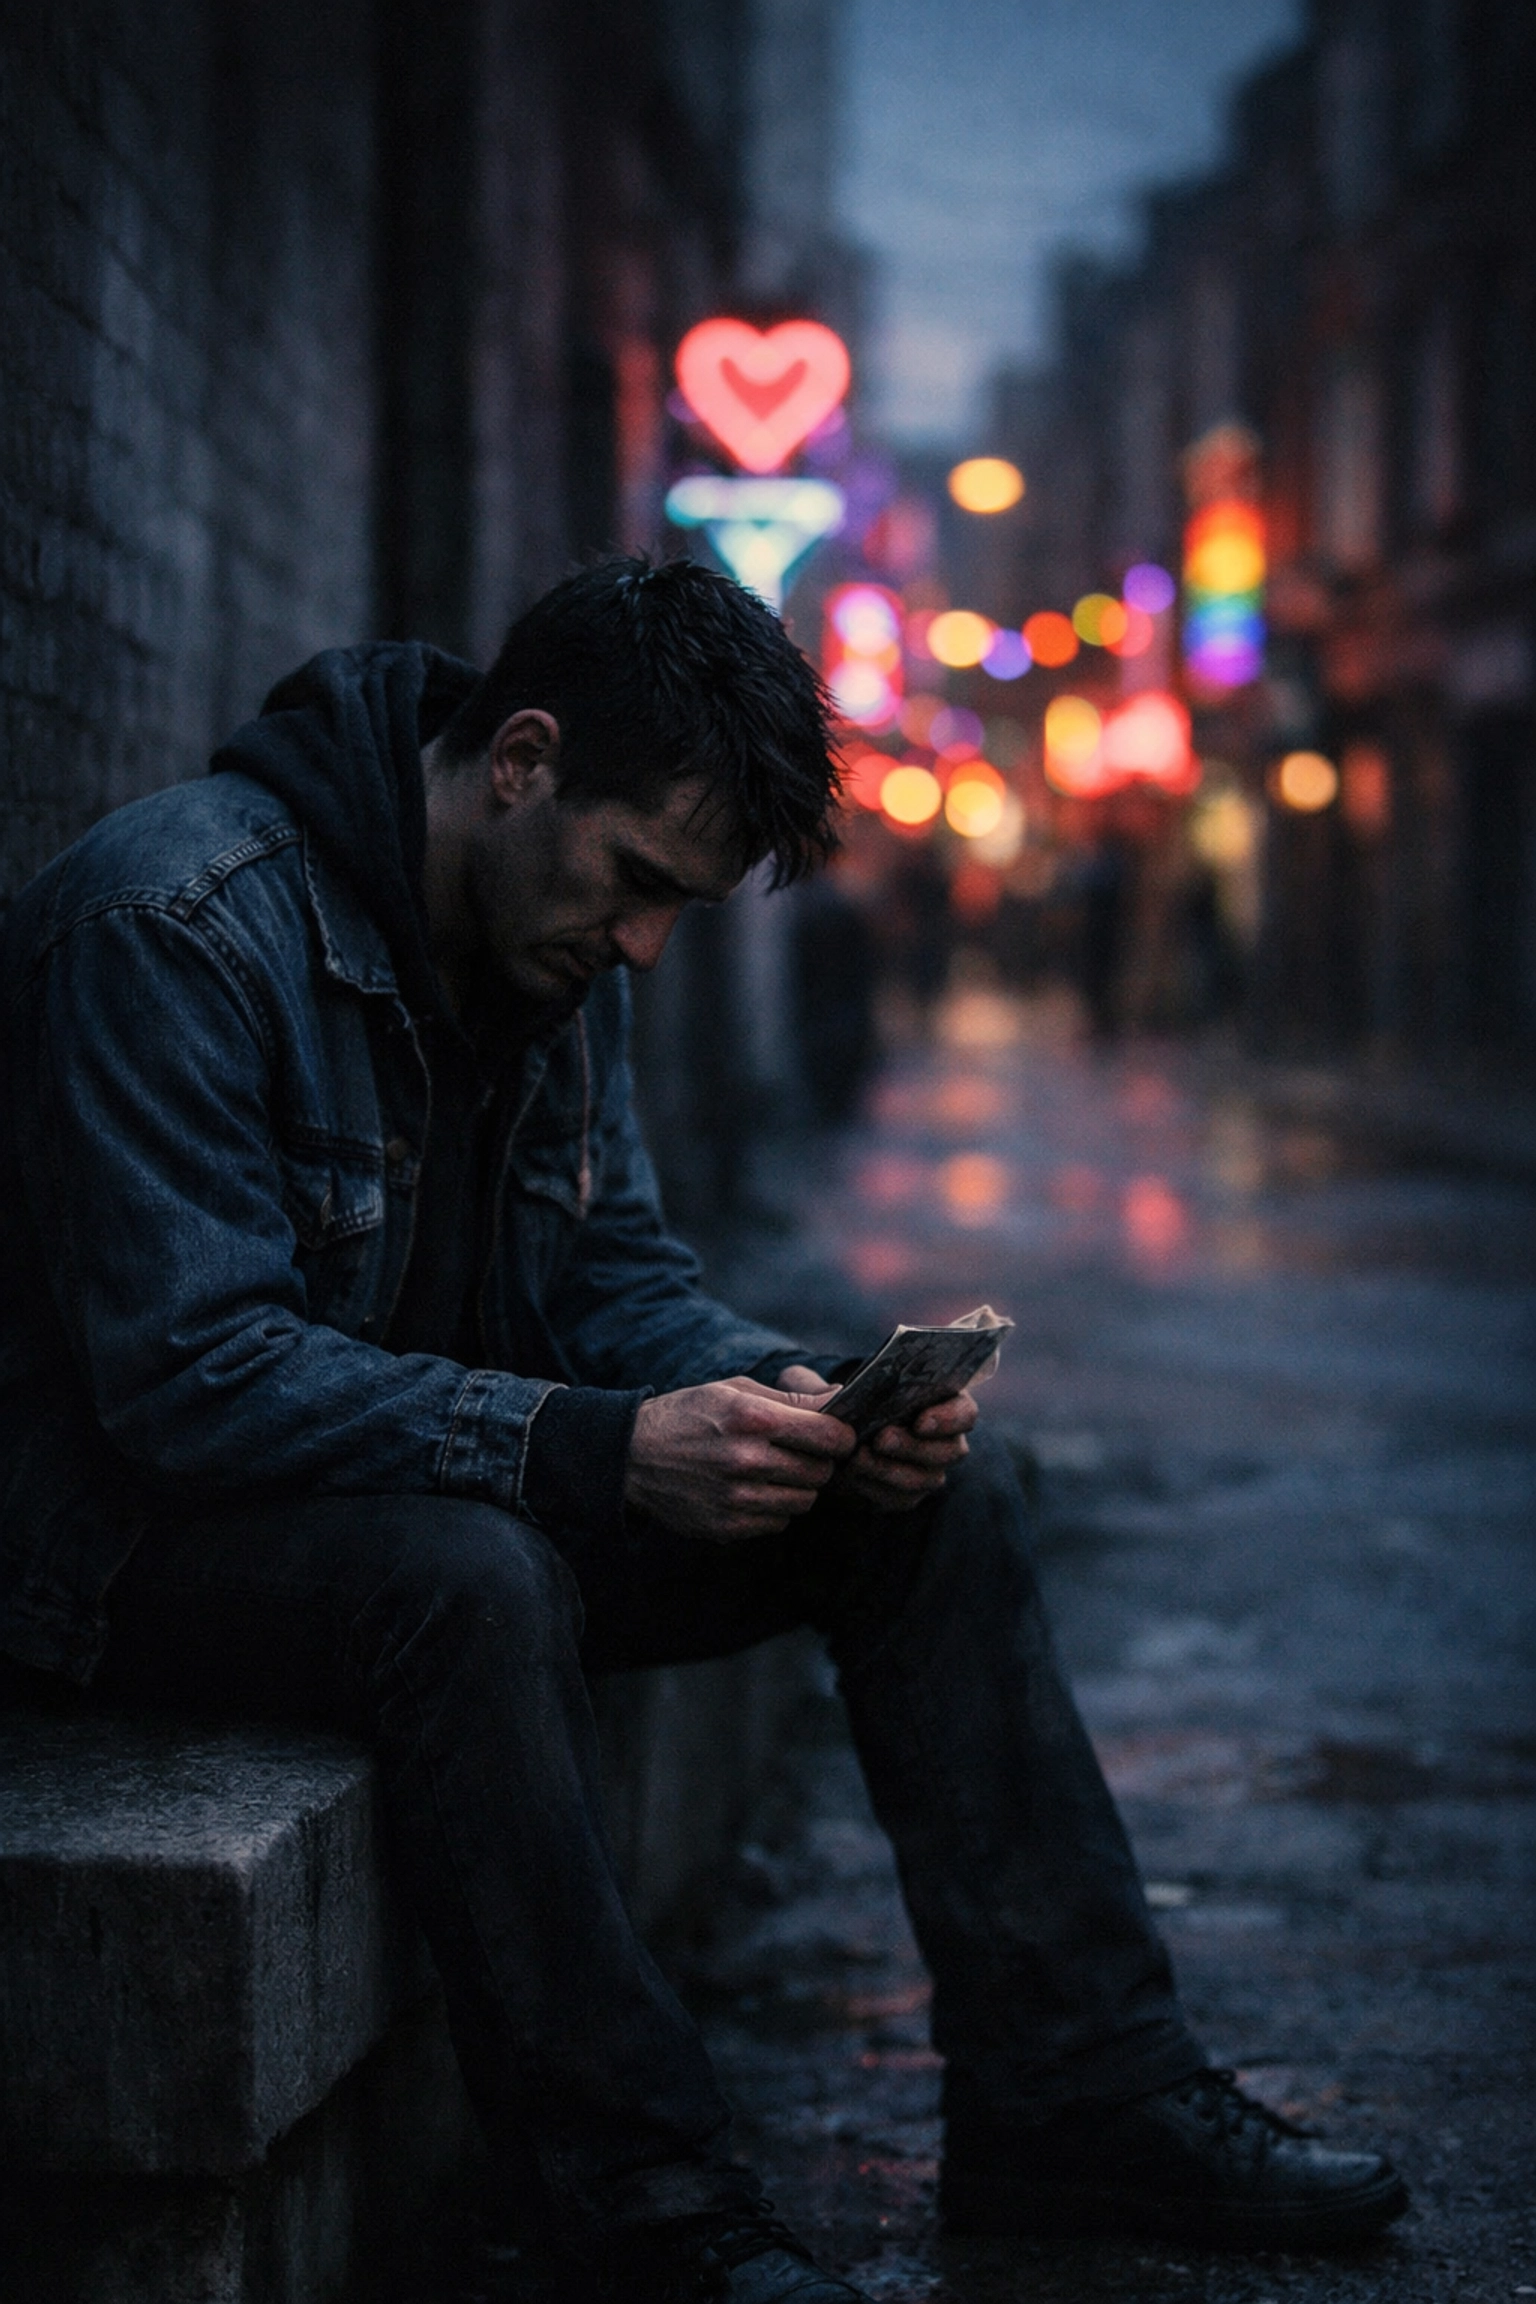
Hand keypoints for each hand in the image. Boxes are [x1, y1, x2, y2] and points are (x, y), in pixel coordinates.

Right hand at [626, 1377, 856, 1541]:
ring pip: (804, 1501)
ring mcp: (736, 1499)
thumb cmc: (689, 1414)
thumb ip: (791, 1399)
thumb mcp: (734, 1390)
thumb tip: (841, 1399)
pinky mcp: (727, 1527)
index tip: (835, 1435)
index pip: (829, 1436)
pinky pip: (778, 1522)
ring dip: (797, 1487)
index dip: (841, 1436)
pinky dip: (774, 1508)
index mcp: (751, 1418)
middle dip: (819, 1462)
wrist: (631, 1456)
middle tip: (800, 1452)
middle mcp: (746, 1460)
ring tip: (772, 1470)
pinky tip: (751, 1490)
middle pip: (821, 1472)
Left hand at [775, 1367, 977, 1513]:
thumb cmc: (838, 1402)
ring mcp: (928, 1472)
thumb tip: (834, 1393)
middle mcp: (944, 1441)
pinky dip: (874, 1490)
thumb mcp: (825, 1386)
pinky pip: (898, 1500)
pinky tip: (850, 1479)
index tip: (920, 1419)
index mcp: (942, 1403)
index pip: (965, 1412)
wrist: (829, 1439)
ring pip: (923, 1479)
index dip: (949, 1418)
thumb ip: (824, 1385)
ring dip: (891, 1470)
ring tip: (857, 1460)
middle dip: (914, 1445)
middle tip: (881, 1438)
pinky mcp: (905, 1496)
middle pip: (949, 1450)